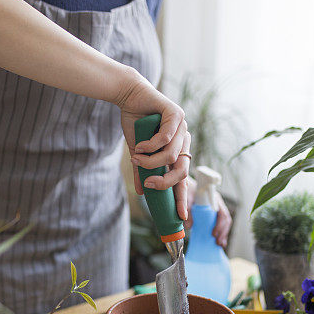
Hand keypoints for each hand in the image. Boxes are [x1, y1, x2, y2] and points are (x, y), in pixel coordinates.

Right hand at [113, 69, 190, 220]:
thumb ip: (142, 172)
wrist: (129, 96)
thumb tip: (142, 194)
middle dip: (165, 181)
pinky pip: (166, 138)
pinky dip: (151, 145)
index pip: (184, 178)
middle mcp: (185, 140)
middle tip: (149, 184)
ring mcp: (183, 127)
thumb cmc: (135, 123)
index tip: (181, 216)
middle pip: (182, 170)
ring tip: (136, 159)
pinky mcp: (176, 114)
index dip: (182, 197)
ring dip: (151, 161)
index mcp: (179, 150)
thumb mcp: (138, 153)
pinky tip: (140, 146)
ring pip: (172, 155)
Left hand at [184, 177, 232, 247]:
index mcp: (214, 199)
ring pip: (225, 222)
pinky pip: (221, 224)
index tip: (213, 234)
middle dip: (223, 232)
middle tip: (217, 242)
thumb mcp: (187, 197)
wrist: (186, 185)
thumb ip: (187, 209)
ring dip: (223, 234)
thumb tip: (188, 226)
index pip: (222, 213)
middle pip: (225, 219)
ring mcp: (217, 209)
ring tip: (219, 244)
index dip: (220, 225)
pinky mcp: (213, 213)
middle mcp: (218, 204)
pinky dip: (221, 233)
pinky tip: (219, 242)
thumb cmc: (187, 190)